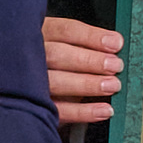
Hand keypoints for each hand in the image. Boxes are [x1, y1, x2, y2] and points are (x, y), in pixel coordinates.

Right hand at [38, 12, 121, 126]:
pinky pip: (58, 110)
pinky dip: (83, 112)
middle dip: (90, 60)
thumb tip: (115, 44)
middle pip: (58, 55)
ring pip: (56, 82)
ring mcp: (28, 83)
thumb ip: (86, 44)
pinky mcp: (33, 107)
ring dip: (88, 84)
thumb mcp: (65, 46)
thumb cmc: (54, 64)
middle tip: (115, 66)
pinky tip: (104, 110)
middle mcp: (31, 56)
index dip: (92, 37)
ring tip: (112, 85)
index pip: (65, 31)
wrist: (27, 91)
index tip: (116, 44)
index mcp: (40, 34)